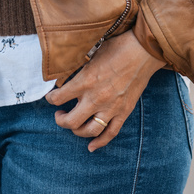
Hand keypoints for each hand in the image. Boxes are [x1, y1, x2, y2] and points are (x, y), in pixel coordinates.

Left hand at [45, 29, 165, 151]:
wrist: (143, 51)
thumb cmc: (116, 47)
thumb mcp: (91, 52)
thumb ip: (78, 66)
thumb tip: (65, 71)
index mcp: (85, 81)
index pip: (59, 97)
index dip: (51, 99)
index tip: (51, 97)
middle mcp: (96, 98)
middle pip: (71, 121)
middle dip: (61, 120)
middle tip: (59, 114)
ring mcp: (111, 108)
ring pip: (89, 131)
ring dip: (77, 131)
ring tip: (73, 125)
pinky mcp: (124, 112)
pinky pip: (110, 133)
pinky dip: (99, 142)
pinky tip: (91, 147)